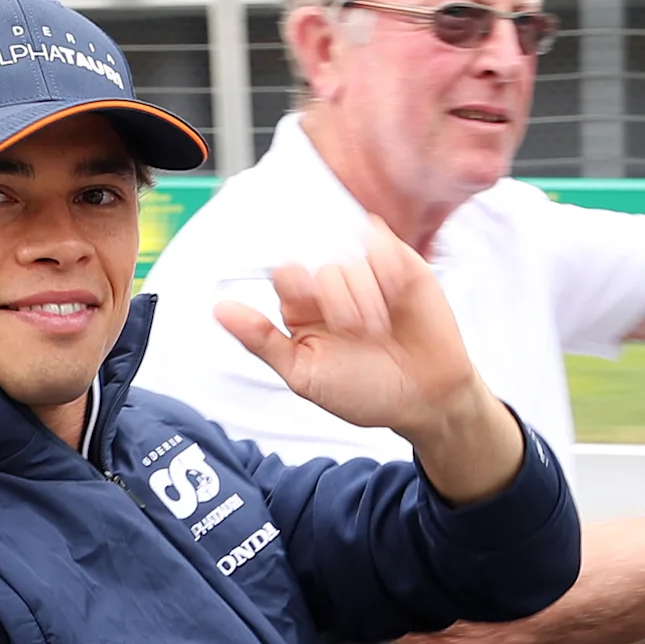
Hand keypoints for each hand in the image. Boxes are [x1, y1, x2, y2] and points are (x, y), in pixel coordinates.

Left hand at [215, 216, 490, 436]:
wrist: (425, 398)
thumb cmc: (364, 391)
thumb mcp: (305, 375)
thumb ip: (263, 341)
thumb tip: (218, 310)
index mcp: (302, 309)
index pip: (286, 273)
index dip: (298, 287)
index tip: (314, 312)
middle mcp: (332, 287)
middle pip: (319, 267)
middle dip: (338, 302)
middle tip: (357, 334)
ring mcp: (368, 273)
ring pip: (351, 259)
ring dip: (366, 297)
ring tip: (381, 330)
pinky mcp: (401, 265)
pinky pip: (382, 245)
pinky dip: (387, 273)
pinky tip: (397, 301)